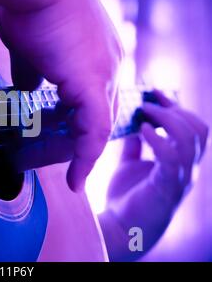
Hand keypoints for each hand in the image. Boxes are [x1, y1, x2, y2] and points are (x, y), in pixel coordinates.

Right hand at [0, 0, 121, 190]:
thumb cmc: (30, 6)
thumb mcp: (32, 48)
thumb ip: (33, 73)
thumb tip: (26, 90)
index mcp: (99, 54)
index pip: (96, 97)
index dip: (82, 122)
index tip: (67, 140)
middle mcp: (110, 64)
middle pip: (101, 115)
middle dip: (82, 141)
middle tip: (65, 163)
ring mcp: (105, 72)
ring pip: (100, 125)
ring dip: (83, 152)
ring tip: (70, 174)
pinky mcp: (92, 82)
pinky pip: (93, 130)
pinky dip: (85, 157)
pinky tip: (75, 177)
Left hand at [99, 90, 208, 260]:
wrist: (120, 227)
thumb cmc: (127, 195)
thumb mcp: (131, 162)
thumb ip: (137, 144)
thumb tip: (133, 121)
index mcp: (182, 161)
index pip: (193, 126)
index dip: (177, 106)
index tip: (155, 92)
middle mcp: (187, 168)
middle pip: (198, 129)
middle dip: (176, 108)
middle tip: (151, 99)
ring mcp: (180, 177)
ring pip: (191, 139)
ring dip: (168, 119)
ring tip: (145, 112)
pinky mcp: (166, 186)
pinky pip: (172, 156)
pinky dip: (159, 138)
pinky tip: (141, 131)